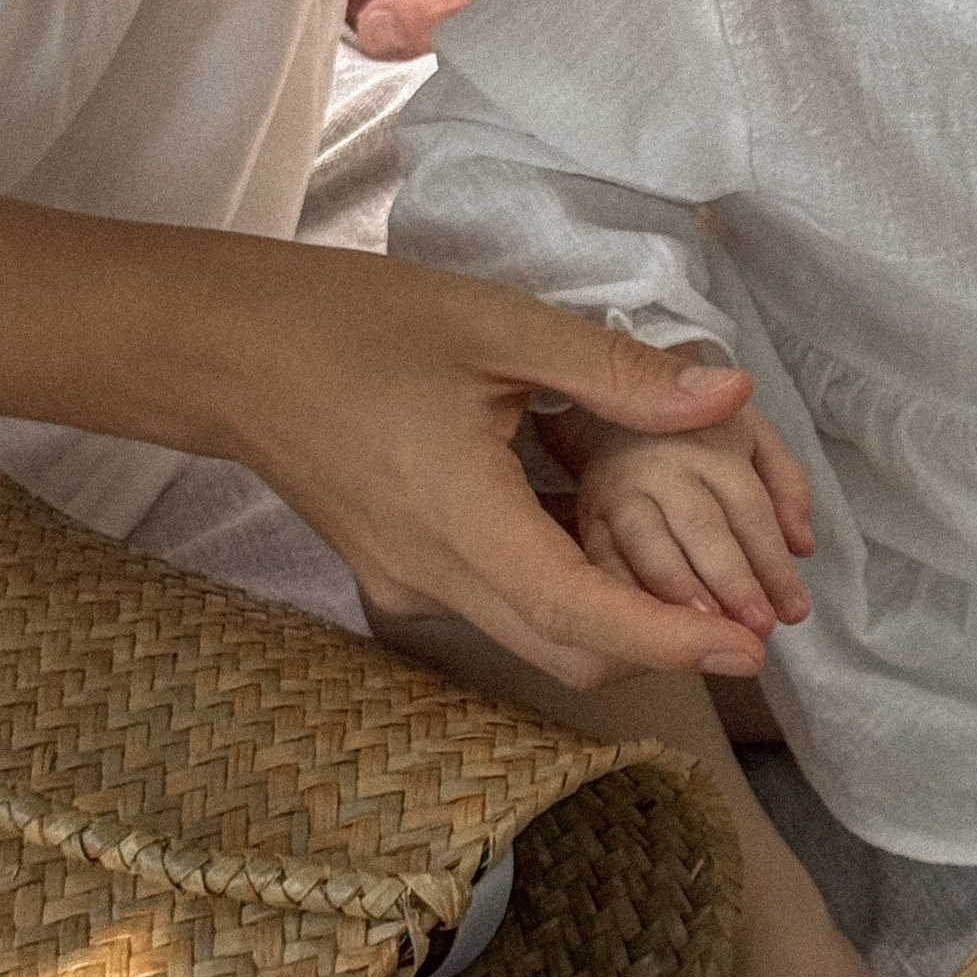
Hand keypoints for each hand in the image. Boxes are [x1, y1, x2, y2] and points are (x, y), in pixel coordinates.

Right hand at [220, 242, 776, 687]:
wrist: (229, 351)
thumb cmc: (356, 325)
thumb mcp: (500, 326)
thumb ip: (617, 373)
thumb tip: (728, 395)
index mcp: (462, 520)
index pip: (584, 618)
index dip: (672, 642)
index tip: (748, 651)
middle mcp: (434, 577)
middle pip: (568, 650)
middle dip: (659, 643)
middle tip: (740, 611)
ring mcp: (410, 583)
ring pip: (533, 634)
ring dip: (612, 616)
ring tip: (687, 569)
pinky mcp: (398, 571)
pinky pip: (496, 603)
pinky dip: (559, 585)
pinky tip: (596, 526)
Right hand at [577, 401, 815, 634]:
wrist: (617, 413)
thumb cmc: (700, 434)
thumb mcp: (754, 438)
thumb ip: (786, 485)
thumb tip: (802, 546)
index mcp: (712, 445)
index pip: (749, 510)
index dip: (772, 563)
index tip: (794, 610)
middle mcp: (663, 465)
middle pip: (702, 528)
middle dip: (733, 583)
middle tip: (760, 629)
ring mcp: (619, 490)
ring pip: (648, 547)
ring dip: (680, 593)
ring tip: (711, 632)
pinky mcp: (589, 516)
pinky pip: (603, 561)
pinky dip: (626, 596)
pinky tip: (651, 632)